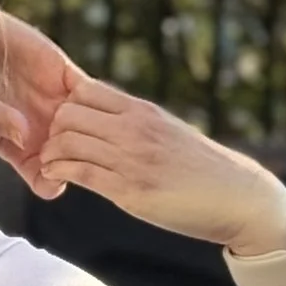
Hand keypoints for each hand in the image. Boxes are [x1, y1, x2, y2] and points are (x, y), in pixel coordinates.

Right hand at [0, 12, 86, 193]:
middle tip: (63, 145)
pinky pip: (91, 94)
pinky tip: (73, 96)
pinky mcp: (65, 76)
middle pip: (70, 158)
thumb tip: (24, 137)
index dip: (49, 182)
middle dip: (74, 160)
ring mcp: (54, 104)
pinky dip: (91, 99)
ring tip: (65, 116)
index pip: (40, 178)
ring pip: (86, 129)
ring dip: (85, 130)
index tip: (51, 177)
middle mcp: (38, 129)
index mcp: (14, 145)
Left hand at [36, 77, 285, 253]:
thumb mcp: (168, 131)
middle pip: (68, 113)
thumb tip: (106, 120)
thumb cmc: (201, 168)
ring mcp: (131, 158)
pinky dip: (58, 173)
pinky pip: (78, 173)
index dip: (65, 104)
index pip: (85, 89)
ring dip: (50, 153)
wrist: (236, 197)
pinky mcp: (129, 190)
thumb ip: (136, 123)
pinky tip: (55, 178)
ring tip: (49, 164)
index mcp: (143, 111)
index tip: (64, 124)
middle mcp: (135, 129)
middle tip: (50, 145)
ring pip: (67, 141)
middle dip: (52, 128)